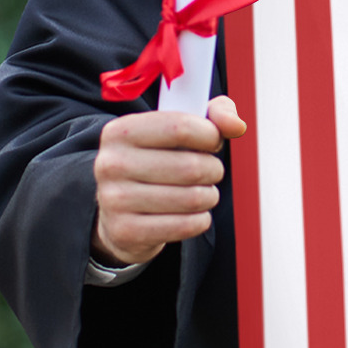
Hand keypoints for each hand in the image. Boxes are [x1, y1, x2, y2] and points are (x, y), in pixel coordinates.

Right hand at [91, 95, 246, 266]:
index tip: (213, 141)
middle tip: (210, 171)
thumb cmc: (157, 162)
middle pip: (191, 166)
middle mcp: (111, 164)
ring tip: (201, 192)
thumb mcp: (179, 129)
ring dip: (209, 196)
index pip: (180, 127)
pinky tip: (192, 214)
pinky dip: (200, 220)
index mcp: (121, 131)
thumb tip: (236, 125)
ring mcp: (114, 200)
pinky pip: (185, 226)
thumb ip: (213, 115)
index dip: (210, 135)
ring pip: (192, 198)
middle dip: (213, 170)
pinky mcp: (125, 231)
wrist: (119, 213)